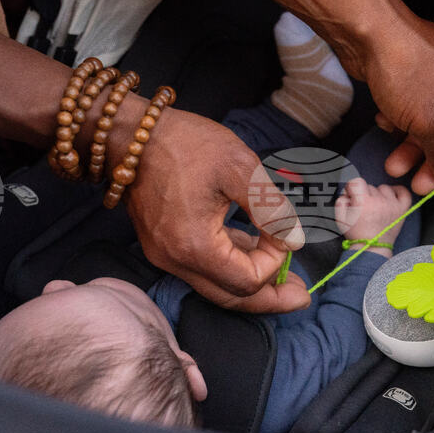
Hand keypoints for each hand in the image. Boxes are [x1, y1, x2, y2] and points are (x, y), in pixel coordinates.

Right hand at [117, 103, 310, 312]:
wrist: (131, 134)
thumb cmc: (184, 144)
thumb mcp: (239, 167)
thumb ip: (271, 209)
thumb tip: (294, 240)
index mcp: (194, 246)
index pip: (247, 280)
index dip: (275, 262)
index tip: (286, 233)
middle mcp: (176, 261)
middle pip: (230, 298)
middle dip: (270, 298)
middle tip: (302, 295)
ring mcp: (165, 255)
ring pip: (216, 286)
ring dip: (251, 282)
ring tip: (285, 275)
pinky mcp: (163, 245)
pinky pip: (203, 267)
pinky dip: (230, 264)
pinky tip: (253, 249)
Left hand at [254, 0, 433, 195]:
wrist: (365, 32)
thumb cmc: (406, 68)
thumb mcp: (429, 121)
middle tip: (419, 183)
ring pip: (431, 123)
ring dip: (413, 147)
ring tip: (392, 166)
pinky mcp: (409, 78)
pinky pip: (412, 110)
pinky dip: (400, 122)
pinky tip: (383, 123)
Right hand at [335, 178, 411, 257]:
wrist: (371, 248)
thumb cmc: (356, 234)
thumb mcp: (340, 217)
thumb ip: (341, 200)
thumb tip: (348, 192)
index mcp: (363, 203)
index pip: (357, 181)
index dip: (352, 188)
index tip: (352, 196)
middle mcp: (380, 202)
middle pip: (370, 186)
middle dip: (364, 194)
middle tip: (363, 207)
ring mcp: (393, 205)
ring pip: (384, 188)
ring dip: (379, 194)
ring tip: (375, 206)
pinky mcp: (402, 209)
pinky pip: (403, 192)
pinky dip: (397, 191)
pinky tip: (391, 197)